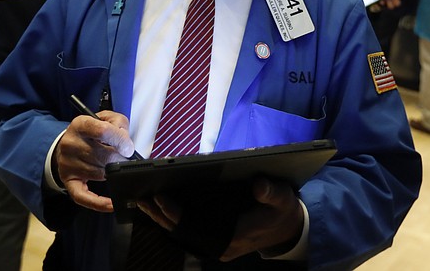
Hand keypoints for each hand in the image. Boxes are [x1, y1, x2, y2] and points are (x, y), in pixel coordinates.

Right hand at [55, 110, 136, 212]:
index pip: (102, 131)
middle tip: (124, 159)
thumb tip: (126, 143)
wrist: (69, 144)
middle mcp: (70, 144)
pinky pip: (84, 197)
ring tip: (111, 166)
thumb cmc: (92, 132)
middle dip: (119, 159)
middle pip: (102, 156)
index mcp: (80, 125)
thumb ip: (119, 124)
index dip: (120, 140)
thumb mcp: (106, 119)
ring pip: (99, 174)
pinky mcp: (68, 181)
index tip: (128, 148)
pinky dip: (99, 203)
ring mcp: (67, 164)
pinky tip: (111, 204)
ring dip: (110, 172)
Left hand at [137, 177, 303, 260]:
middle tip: (141, 198)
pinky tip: (160, 208)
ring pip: (182, 232)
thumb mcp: (282, 199)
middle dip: (160, 215)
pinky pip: (188, 230)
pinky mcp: (214, 237)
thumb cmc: (282, 211)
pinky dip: (173, 219)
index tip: (160, 198)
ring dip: (162, 218)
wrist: (288, 229)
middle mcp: (219, 244)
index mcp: (231, 236)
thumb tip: (258, 186)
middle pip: (182, 231)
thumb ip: (271, 193)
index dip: (175, 213)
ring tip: (144, 201)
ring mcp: (216, 243)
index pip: (194, 227)